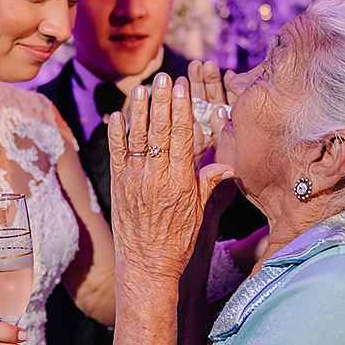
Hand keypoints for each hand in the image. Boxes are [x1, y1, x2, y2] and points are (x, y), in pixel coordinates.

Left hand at [108, 73, 233, 283]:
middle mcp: (156, 178)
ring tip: (144, 87)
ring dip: (140, 110)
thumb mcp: (200, 213)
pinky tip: (117, 115)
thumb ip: (209, 184)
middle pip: (160, 131)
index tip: (184, 88)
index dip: (182, 109)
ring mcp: (135, 180)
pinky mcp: (118, 187)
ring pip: (138, 138)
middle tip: (166, 77)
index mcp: (180, 182)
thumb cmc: (178, 241)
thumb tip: (227, 164)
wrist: (147, 266)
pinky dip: (116, 134)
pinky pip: (117, 155)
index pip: (182, 137)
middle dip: (163, 102)